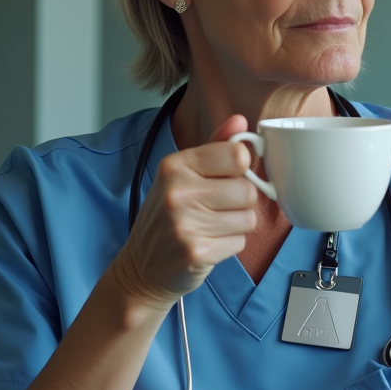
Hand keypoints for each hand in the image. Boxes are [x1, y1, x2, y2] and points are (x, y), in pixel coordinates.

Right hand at [110, 115, 258, 309]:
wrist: (142, 267)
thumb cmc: (167, 216)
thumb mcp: (183, 175)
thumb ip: (215, 146)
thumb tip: (241, 121)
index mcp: (175, 165)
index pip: (237, 154)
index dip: (240, 168)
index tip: (228, 177)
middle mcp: (178, 192)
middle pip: (248, 189)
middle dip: (240, 202)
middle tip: (216, 209)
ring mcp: (186, 224)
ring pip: (248, 218)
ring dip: (236, 225)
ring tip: (211, 227)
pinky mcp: (197, 253)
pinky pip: (240, 243)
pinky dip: (229, 245)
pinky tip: (208, 244)